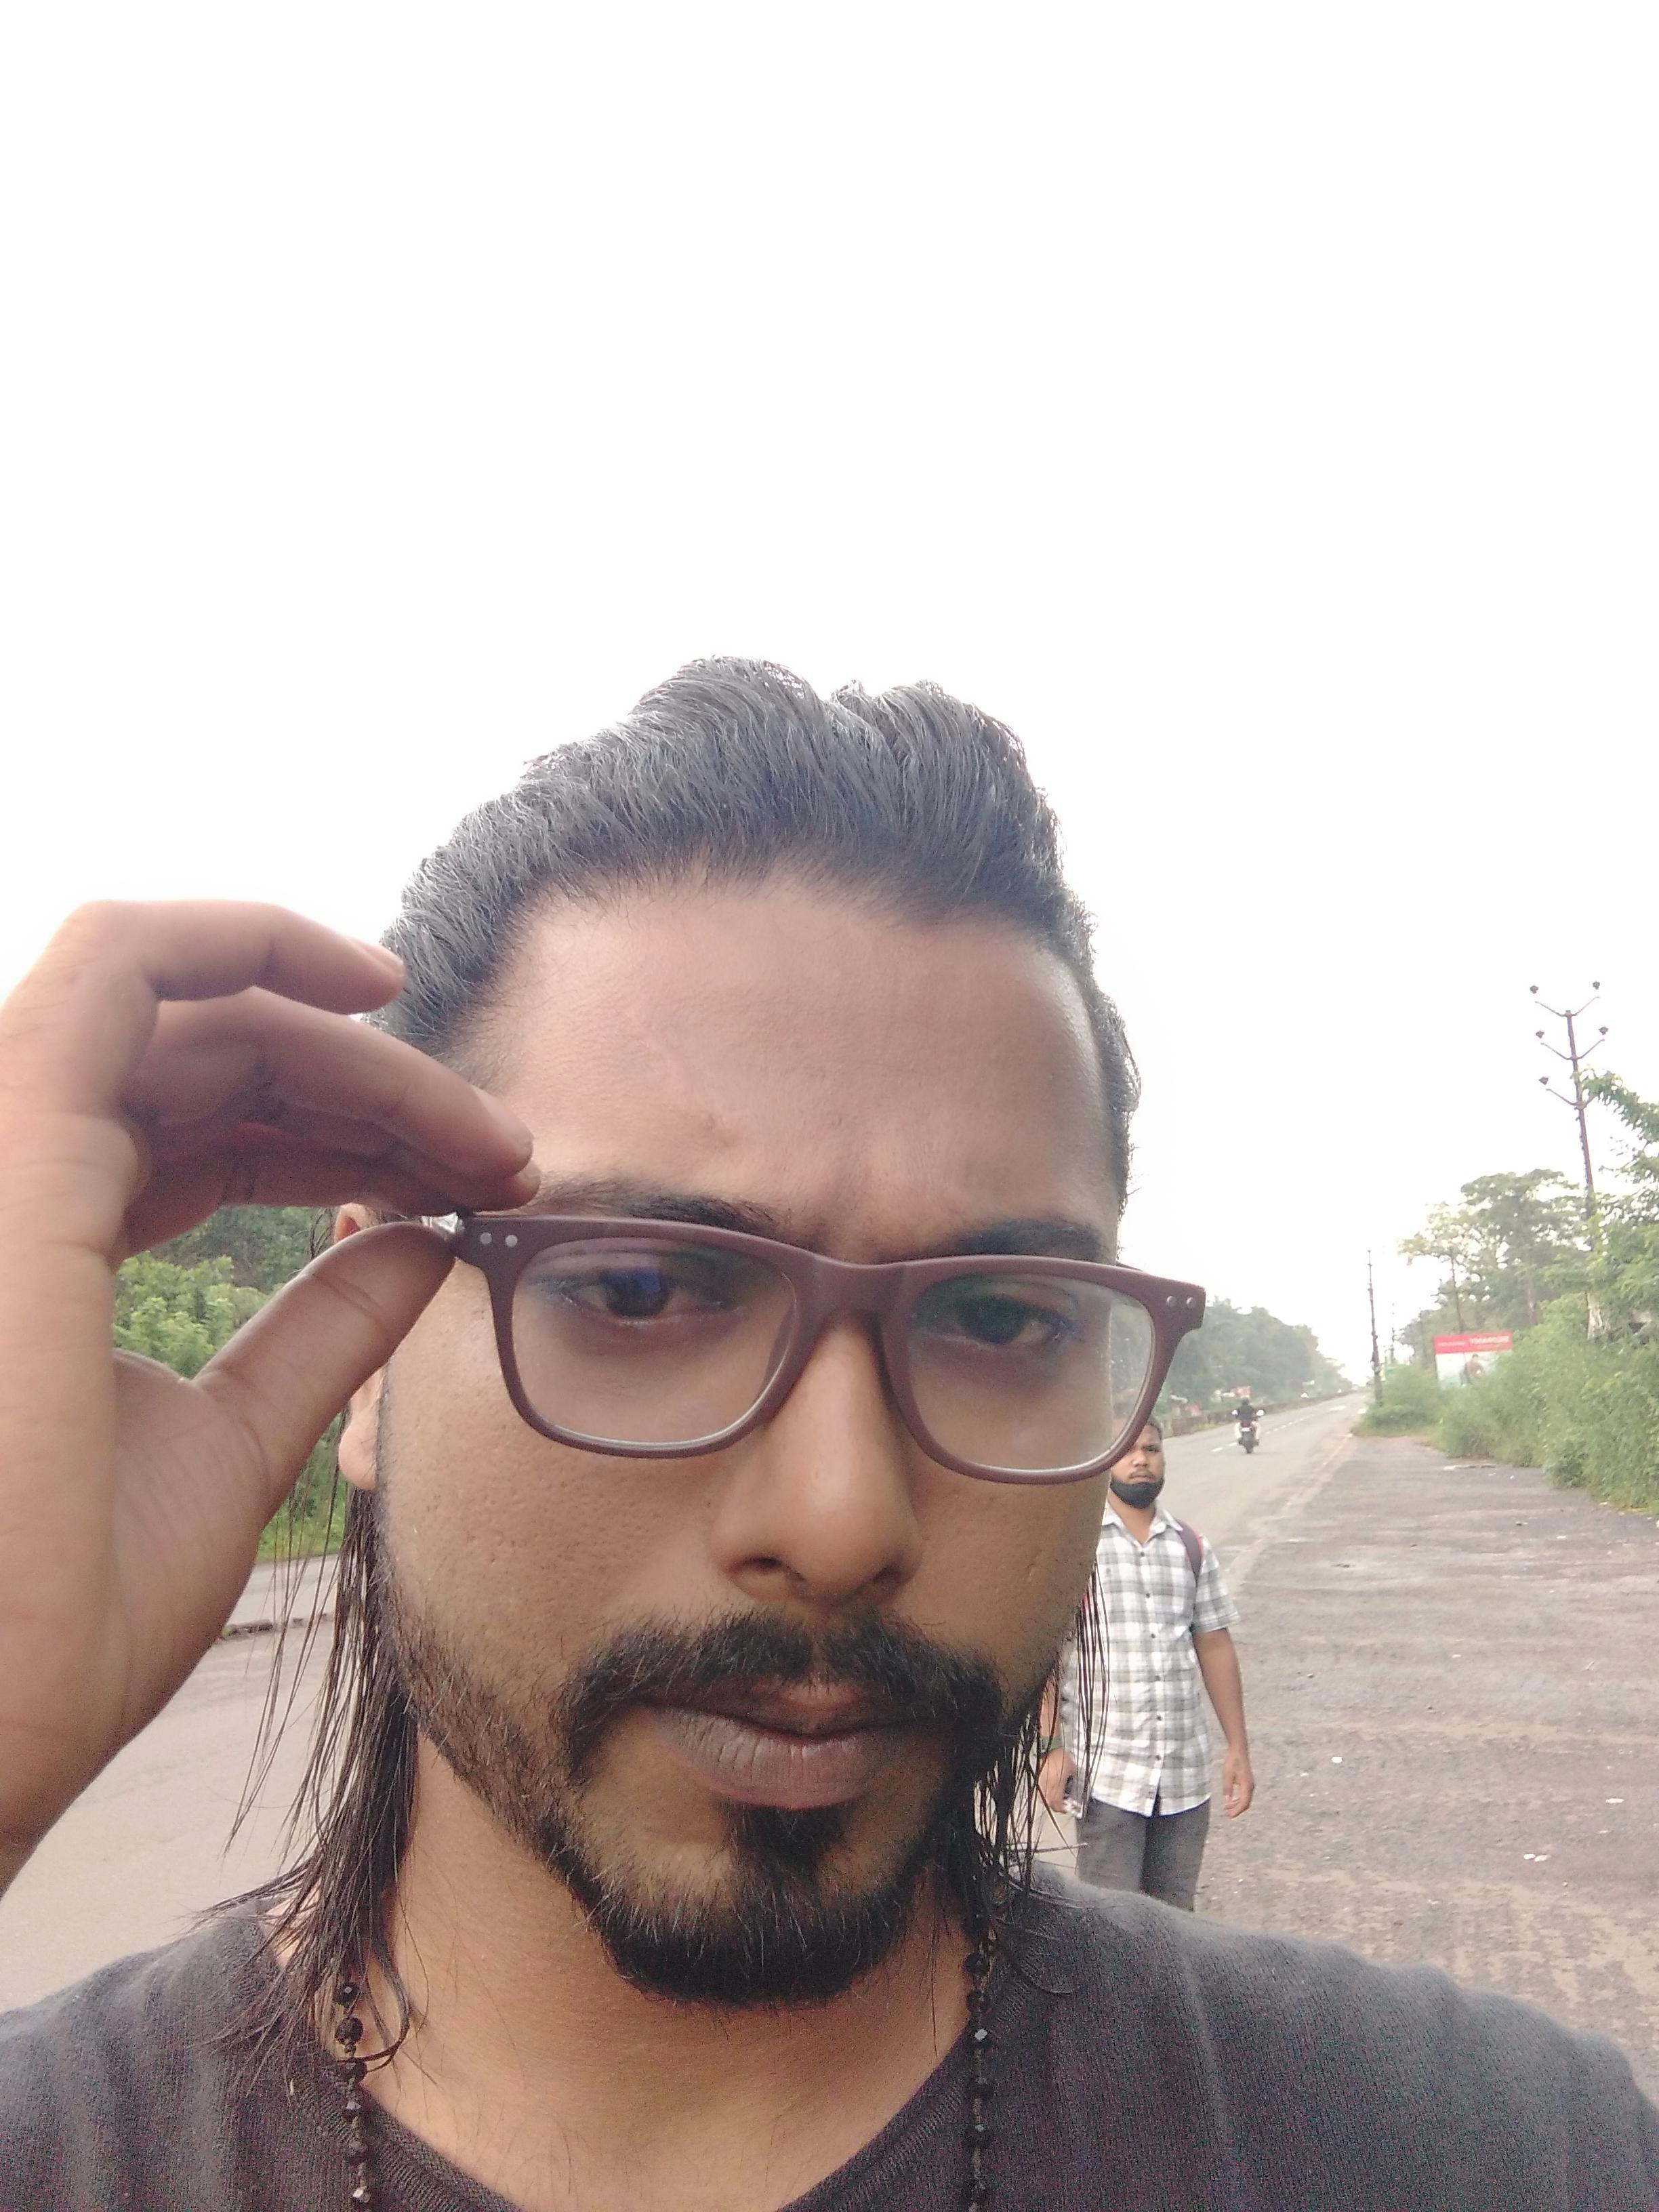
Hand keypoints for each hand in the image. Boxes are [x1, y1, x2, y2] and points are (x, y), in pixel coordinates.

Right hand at [0, 901, 536, 1888]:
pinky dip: (246, 940)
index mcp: (44, 1243)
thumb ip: (322, 1327)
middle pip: (212, 1064)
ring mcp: (1, 1155)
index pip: (202, 1135)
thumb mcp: (232, 1443)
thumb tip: (424, 1233)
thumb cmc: (64, 1615)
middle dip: (378, 1090)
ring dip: (354, 1049)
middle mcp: (12, 1182)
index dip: (347, 1136)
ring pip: (194, 1013)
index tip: (478, 1182)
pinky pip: (121, 962)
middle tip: (507, 1156)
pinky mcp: (15, 1140)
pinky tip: (373, 986)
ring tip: (484, 1129)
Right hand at [1038, 1745, 1075, 1812]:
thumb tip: (1073, 1785)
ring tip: (1055, 1799)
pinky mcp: (1037, 1778)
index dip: (1062, 1809)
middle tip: (1061, 1806)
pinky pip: (1040, 1791)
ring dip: (1049, 1801)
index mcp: (1057, 1787)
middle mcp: (1047, 1787)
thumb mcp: (1072, 1769)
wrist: (1049, 1748)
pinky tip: (1049, 1791)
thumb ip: (1072, 1780)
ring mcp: (1041, 1783)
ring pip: (1044, 1799)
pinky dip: (1045, 1794)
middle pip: (1050, 1804)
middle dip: (1056, 1807)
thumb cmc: (1061, 1757)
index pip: (1058, 1805)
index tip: (1066, 1809)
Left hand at [1221, 1748, 1253, 1816]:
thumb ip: (1227, 1789)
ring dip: (1237, 1805)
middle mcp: (1251, 1787)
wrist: (1239, 1751)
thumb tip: (1226, 1802)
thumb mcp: (1227, 1775)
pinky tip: (1231, 1800)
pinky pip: (1245, 1795)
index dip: (1237, 1811)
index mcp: (1247, 1786)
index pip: (1243, 1803)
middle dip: (1237, 1810)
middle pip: (1245, 1803)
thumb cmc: (1233, 1762)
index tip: (1229, 1816)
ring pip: (1245, 1800)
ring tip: (1227, 1808)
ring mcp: (1250, 1784)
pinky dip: (1238, 1800)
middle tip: (1227, 1814)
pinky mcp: (1248, 1782)